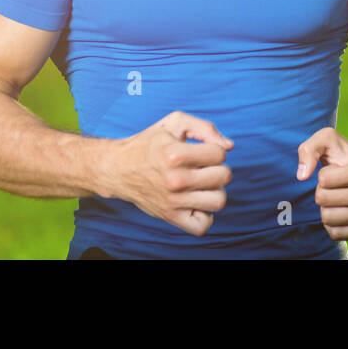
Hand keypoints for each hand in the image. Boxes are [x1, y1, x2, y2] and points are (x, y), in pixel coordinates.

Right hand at [109, 110, 233, 235]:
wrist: (118, 168)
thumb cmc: (150, 143)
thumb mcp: (175, 122)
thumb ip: (205, 128)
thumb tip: (229, 146)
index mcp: (175, 155)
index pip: (220, 154)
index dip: (214, 150)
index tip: (200, 151)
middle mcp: (174, 180)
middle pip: (223, 177)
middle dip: (218, 168)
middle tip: (203, 167)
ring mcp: (172, 201)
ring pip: (218, 201)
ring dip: (215, 191)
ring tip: (202, 184)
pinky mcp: (170, 217)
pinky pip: (202, 226)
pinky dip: (205, 215)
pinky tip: (197, 202)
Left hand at [296, 127, 347, 240]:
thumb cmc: (343, 157)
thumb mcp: (327, 140)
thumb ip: (309, 149)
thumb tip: (302, 176)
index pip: (324, 180)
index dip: (323, 174)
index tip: (335, 171)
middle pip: (323, 200)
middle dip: (322, 191)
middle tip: (335, 186)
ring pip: (328, 219)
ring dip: (326, 208)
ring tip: (338, 198)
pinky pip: (335, 234)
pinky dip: (332, 224)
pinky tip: (342, 211)